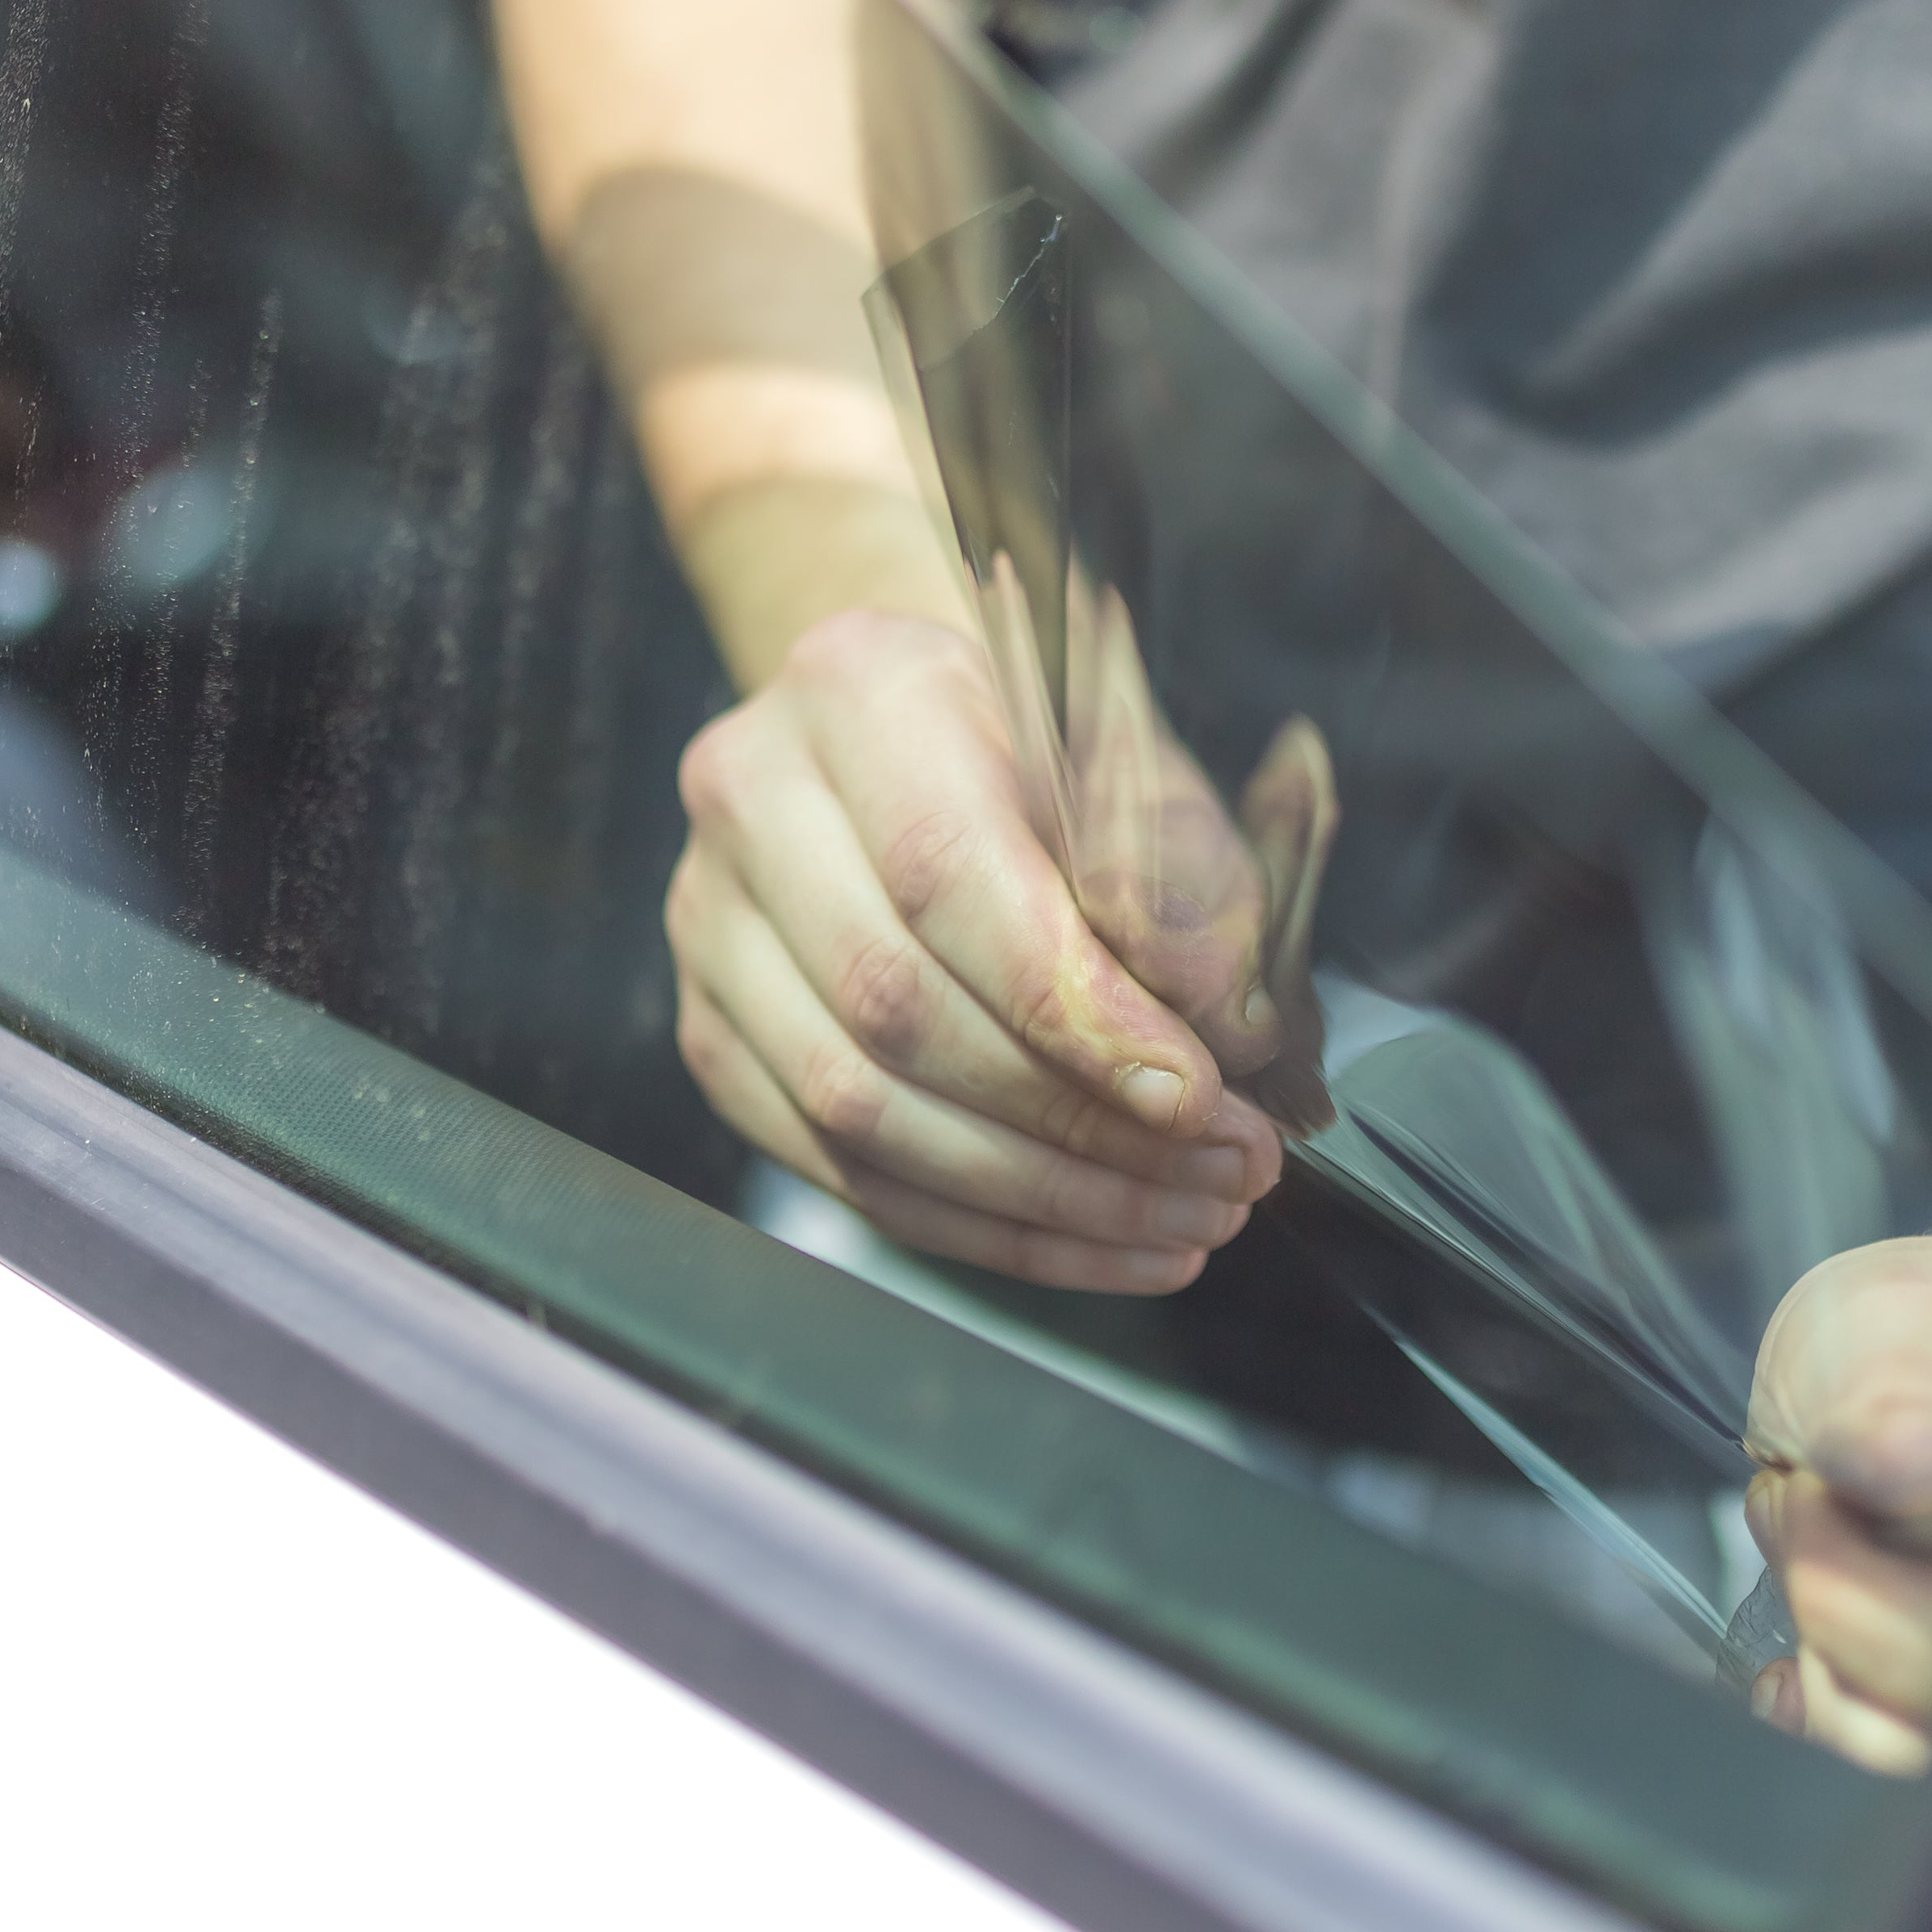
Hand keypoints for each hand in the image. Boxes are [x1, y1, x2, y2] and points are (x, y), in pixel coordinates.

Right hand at [668, 606, 1291, 1290]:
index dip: (1074, 1008)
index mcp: (859, 690)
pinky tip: (1097, 1241)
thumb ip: (1184, 875)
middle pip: (895, 1005)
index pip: (947, 876)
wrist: (919, 741)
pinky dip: (982, 1227)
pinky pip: (841, 1169)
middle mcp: (751, 798)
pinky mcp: (713, 1032)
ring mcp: (710, 924)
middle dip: (1079, 1120)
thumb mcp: (1142, 765)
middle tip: (1221, 1171)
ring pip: (857, 1108)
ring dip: (1041, 1196)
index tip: (1195, 1094)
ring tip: (1183, 1218)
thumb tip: (1217, 1019)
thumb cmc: (1039, 750)